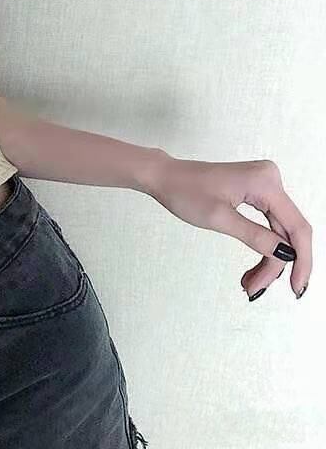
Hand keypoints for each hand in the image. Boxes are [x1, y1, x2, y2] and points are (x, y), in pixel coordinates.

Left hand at [144, 155, 311, 300]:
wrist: (165, 177)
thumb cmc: (184, 191)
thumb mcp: (219, 219)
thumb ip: (255, 236)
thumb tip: (286, 254)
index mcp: (264, 182)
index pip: (297, 227)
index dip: (301, 261)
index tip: (296, 288)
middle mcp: (269, 179)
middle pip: (287, 232)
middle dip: (275, 265)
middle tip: (257, 288)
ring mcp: (264, 184)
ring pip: (278, 232)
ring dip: (268, 260)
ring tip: (250, 283)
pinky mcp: (257, 191)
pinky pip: (268, 223)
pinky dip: (262, 246)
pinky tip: (254, 268)